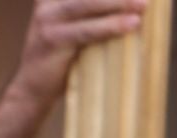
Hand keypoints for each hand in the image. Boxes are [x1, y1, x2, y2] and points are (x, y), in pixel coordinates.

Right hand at [11, 0, 147, 103]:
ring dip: (118, 3)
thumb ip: (95, 12)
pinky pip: (86, 30)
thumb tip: (137, 4)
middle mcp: (48, 2)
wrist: (32, 90)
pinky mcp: (51, 39)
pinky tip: (130, 25)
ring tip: (143, 6)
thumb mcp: (76, 26)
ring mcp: (47, 19)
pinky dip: (110, 26)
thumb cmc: (63, 56)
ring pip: (87, 4)